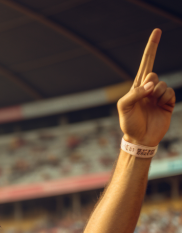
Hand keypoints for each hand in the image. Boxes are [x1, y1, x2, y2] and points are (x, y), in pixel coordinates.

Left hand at [117, 29, 174, 146]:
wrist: (141, 139)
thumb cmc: (129, 123)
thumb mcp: (124, 107)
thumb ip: (135, 93)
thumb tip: (151, 84)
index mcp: (137, 87)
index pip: (145, 63)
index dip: (151, 47)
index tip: (157, 31)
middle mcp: (148, 89)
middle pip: (153, 74)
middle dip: (149, 85)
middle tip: (144, 98)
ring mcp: (158, 96)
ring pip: (162, 84)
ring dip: (156, 94)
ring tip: (151, 105)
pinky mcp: (168, 103)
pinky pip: (170, 92)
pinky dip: (164, 98)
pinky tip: (159, 107)